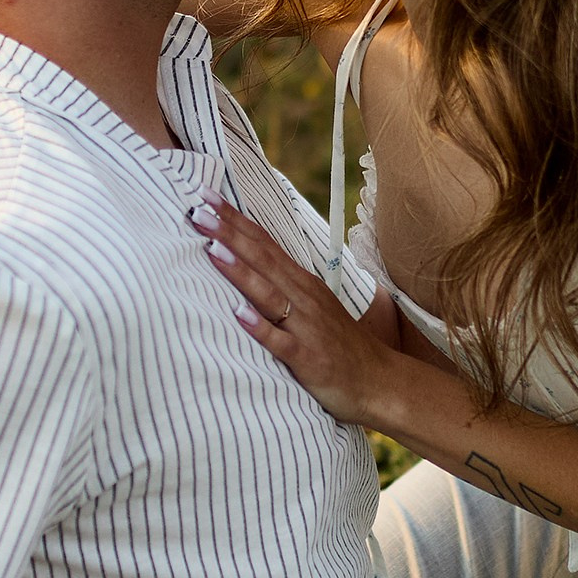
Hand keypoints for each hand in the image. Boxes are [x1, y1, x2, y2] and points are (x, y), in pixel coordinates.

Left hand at [193, 199, 390, 425]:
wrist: (378, 381)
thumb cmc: (337, 343)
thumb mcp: (310, 304)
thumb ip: (281, 283)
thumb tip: (246, 261)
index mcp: (301, 283)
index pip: (264, 243)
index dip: (236, 220)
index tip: (206, 196)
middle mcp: (303, 298)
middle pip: (263, 259)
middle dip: (230, 234)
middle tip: (199, 210)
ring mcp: (306, 327)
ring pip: (269, 295)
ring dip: (241, 272)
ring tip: (212, 250)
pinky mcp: (308, 358)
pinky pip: (280, 342)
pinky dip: (260, 328)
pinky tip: (239, 315)